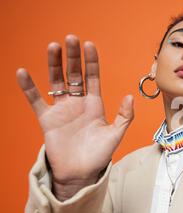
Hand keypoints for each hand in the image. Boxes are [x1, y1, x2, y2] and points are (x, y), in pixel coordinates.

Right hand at [16, 34, 134, 200]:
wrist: (81, 173)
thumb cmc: (100, 155)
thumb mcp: (116, 135)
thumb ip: (125, 116)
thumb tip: (130, 96)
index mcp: (95, 104)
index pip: (93, 77)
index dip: (91, 62)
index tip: (89, 44)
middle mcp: (77, 103)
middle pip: (74, 74)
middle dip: (73, 57)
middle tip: (71, 39)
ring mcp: (61, 109)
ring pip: (56, 81)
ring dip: (54, 64)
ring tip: (53, 46)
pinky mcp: (47, 119)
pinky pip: (36, 100)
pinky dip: (29, 87)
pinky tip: (23, 73)